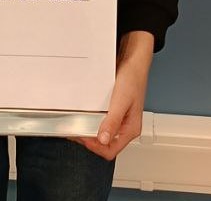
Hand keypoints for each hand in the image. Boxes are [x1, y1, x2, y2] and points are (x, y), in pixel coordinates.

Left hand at [76, 31, 153, 160]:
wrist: (134, 61)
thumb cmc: (133, 78)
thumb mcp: (121, 100)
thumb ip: (113, 121)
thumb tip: (103, 139)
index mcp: (131, 129)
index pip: (111, 150)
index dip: (95, 147)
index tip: (82, 136)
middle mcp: (125, 126)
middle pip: (105, 144)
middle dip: (89, 140)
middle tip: (76, 131)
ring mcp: (120, 119)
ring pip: (102, 133)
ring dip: (89, 130)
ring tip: (78, 125)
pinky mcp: (114, 110)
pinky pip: (101, 121)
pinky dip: (92, 121)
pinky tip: (85, 115)